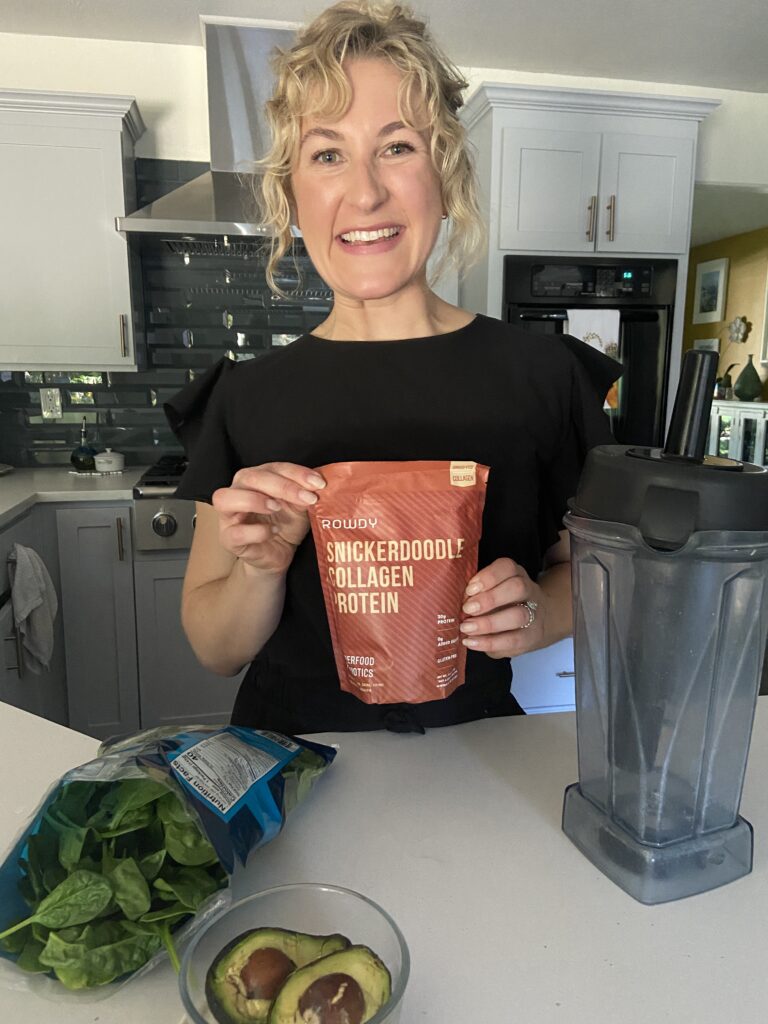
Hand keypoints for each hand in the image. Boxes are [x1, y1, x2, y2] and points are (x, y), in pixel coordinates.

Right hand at [211, 462, 325, 575]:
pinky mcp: (228, 538)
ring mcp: (228, 515)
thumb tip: (317, 486)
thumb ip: (304, 493)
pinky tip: (273, 531)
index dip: (296, 473)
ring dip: (254, 500)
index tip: (318, 483)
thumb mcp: (299, 506)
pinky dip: (256, 531)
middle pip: (249, 477)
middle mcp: (237, 491)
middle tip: (307, 497)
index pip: (273, 467)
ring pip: (225, 498)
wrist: (278, 554)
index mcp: (255, 478)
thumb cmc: (285, 524)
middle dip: (281, 485)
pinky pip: (235, 532)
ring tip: (278, 507)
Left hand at [459, 557, 545, 658]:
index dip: (488, 576)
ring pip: (518, 616)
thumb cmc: (503, 604)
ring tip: (466, 628)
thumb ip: (476, 592)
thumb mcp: (493, 591)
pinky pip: (513, 640)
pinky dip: (490, 642)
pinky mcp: (531, 638)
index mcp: (515, 575)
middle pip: (517, 588)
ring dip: (488, 623)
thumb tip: (453, 599)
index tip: (469, 589)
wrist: (536, 623)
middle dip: (490, 599)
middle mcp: (528, 592)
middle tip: (467, 609)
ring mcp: (533, 615)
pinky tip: (472, 642)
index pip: (507, 567)